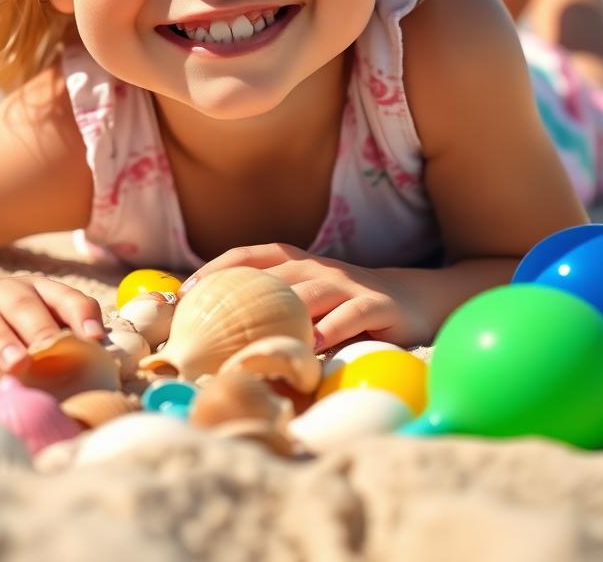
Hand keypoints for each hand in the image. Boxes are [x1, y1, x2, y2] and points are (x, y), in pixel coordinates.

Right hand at [0, 275, 105, 375]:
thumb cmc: (11, 329)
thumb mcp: (40, 325)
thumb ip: (68, 335)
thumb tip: (103, 358)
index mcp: (35, 289)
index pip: (63, 296)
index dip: (81, 314)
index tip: (95, 339)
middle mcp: (1, 292)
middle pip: (22, 303)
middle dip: (38, 327)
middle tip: (49, 349)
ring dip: (1, 340)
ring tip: (16, 364)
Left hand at [181, 243, 423, 351]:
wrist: (416, 299)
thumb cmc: (348, 308)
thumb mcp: (310, 303)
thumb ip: (275, 309)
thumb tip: (217, 334)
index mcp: (299, 263)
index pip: (252, 256)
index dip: (218, 269)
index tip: (185, 293)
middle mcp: (321, 269)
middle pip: (276, 275)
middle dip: (241, 296)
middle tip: (207, 322)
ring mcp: (350, 286)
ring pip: (312, 292)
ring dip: (284, 312)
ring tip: (256, 336)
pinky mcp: (379, 306)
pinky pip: (354, 315)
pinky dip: (333, 328)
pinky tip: (314, 346)